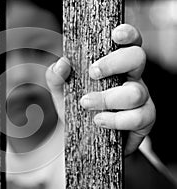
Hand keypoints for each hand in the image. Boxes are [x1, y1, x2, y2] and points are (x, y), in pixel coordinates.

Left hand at [46, 24, 155, 155]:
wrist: (86, 141)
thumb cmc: (77, 111)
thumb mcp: (62, 93)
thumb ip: (56, 77)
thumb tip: (61, 63)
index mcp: (114, 66)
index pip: (128, 42)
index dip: (128, 34)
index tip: (115, 35)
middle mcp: (130, 78)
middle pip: (137, 57)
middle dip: (114, 62)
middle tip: (92, 73)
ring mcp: (141, 98)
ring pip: (135, 92)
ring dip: (107, 98)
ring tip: (85, 103)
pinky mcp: (144, 119)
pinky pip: (138, 117)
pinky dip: (115, 120)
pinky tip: (98, 121)